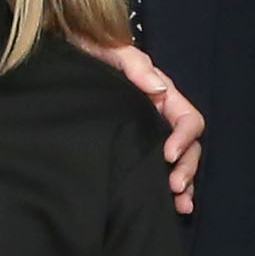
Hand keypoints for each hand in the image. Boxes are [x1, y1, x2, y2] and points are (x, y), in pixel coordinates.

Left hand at [95, 41, 205, 212]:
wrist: (65, 54)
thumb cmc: (89, 48)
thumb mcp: (111, 51)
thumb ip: (135, 66)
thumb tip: (160, 90)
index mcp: (161, 96)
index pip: (187, 119)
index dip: (184, 138)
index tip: (167, 155)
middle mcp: (159, 117)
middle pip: (189, 146)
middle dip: (187, 168)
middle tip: (173, 187)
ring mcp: (147, 134)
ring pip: (178, 162)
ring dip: (183, 184)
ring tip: (179, 205)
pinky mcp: (132, 148)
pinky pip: (155, 170)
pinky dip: (164, 189)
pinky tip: (167, 207)